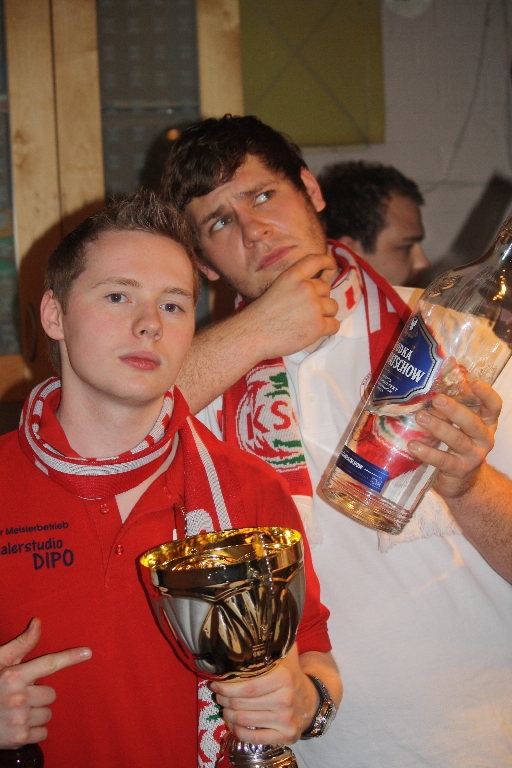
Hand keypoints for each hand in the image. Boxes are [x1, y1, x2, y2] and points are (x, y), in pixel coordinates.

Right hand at [0, 618, 91, 748]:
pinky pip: (43, 732)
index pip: (48, 663)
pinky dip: (34, 730)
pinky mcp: (19, 739)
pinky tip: (18, 725)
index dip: (70, 657)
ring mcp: (19, 720)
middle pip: (51, 693)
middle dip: (39, 694)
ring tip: (16, 711)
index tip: (88, 652)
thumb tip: (38, 621)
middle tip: (20, 696)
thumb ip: (21, 644)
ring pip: (47, 713)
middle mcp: (18, 697)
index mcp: (13, 676)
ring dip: (36, 712)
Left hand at [210, 644, 318, 744]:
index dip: (226, 686)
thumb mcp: (286, 652)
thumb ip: (273, 637)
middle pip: (242, 703)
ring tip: (224, 706)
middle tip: (217, 693)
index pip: (246, 686)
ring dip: (228, 714)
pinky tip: (234, 723)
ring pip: (244, 720)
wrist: (312, 700)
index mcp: (284, 677)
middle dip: (224, 698)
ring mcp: (286, 720)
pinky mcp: (285, 736)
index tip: (216, 682)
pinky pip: (253, 738)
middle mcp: (286, 699)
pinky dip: (239, 731)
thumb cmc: (291, 673)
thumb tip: (256, 614)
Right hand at [244, 252, 339, 358]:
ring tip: (309, 322)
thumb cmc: (261, 315)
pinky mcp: (318, 325)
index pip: (317, 260)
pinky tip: (315, 332)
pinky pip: (335, 325)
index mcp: (293, 275)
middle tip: (306, 310)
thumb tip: (318, 288)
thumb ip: (296, 284)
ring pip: (333, 307)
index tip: (331, 267)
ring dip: (325, 314)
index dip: (328, 262)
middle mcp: (306, 287)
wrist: (252, 335)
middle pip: (327, 289)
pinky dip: (328, 329)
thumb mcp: (277, 288)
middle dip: (320, 299)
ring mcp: (314, 306)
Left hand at [408, 380, 500, 498]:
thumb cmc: (459, 445)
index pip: (494, 407)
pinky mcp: (459, 470)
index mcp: (487, 423)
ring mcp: (473, 456)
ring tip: (420, 417)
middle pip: (472, 422)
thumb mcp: (461, 426)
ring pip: (457, 440)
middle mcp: (484, 438)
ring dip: (437, 427)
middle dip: (454, 410)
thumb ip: (451, 409)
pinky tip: (413, 445)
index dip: (487, 395)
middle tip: (437, 399)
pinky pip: (443, 460)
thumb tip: (427, 388)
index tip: (474, 383)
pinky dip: (427, 452)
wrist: (464, 480)